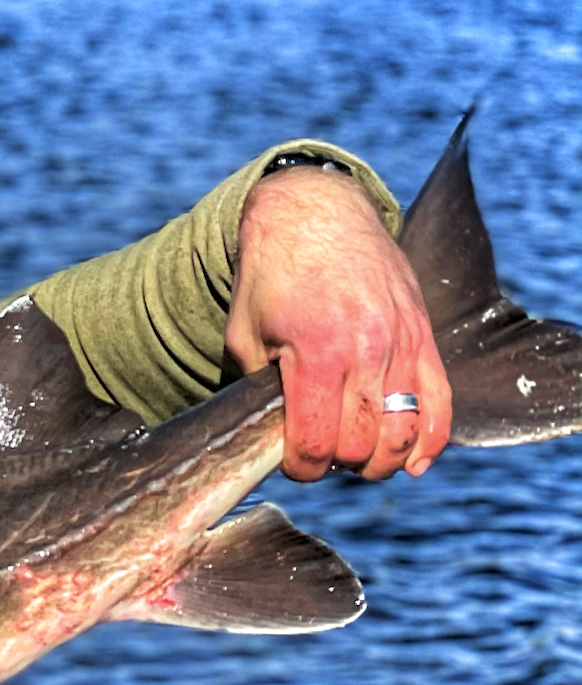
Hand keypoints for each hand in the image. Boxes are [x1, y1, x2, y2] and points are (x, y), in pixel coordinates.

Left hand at [227, 166, 450, 481]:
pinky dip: (431, 440)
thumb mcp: (244, 336)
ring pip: (404, 430)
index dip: (302, 468)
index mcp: (317, 354)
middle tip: (322, 457)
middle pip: (362, 444)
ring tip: (359, 461)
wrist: (313, 216)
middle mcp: (367, 351)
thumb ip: (261, 388)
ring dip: (381, 460)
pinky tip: (414, 463)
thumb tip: (277, 437)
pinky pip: (441, 400)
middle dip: (338, 465)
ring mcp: (402, 342)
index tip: (293, 465)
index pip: (316, 443)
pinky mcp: (423, 334)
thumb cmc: (270, 277)